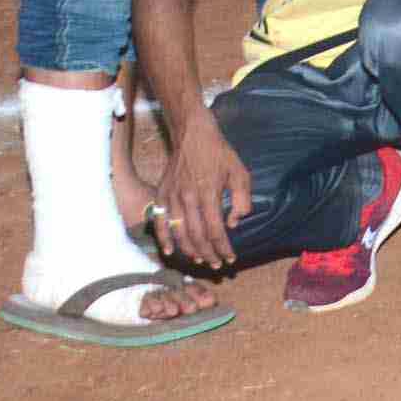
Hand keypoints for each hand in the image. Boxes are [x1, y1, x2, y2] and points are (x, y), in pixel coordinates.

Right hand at [151, 118, 253, 268]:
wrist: (193, 135)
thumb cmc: (219, 154)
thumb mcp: (240, 172)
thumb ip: (241, 199)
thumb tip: (233, 223)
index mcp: (209, 193)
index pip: (215, 230)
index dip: (222, 247)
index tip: (230, 258)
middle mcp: (188, 198)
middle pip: (196, 236)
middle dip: (208, 254)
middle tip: (217, 265)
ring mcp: (171, 197)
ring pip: (178, 232)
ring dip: (189, 250)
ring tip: (200, 260)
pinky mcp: (160, 195)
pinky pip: (158, 222)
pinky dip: (163, 238)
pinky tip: (169, 250)